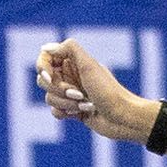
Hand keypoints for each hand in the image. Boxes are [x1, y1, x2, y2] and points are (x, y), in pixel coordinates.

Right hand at [36, 39, 152, 142]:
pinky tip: (82, 114)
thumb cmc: (108, 91)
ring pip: (49, 97)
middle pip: (44, 80)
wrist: (123, 118)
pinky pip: (54, 111)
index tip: (49, 76)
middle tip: (79, 94)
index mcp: (73, 61)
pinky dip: (66, 113)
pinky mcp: (72, 109)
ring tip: (86, 105)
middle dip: (59, 90)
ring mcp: (70, 93)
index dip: (43, 67)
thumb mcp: (90, 65)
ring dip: (66, 103)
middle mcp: (70, 75)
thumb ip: (69, 49)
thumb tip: (47, 47)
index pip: (45, 57)